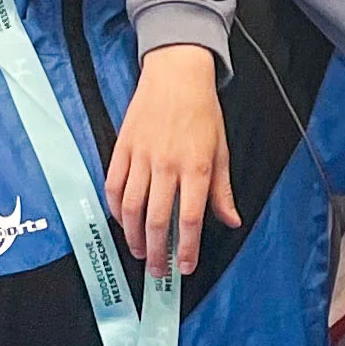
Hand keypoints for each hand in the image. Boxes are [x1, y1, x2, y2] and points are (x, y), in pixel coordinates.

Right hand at [104, 44, 235, 274]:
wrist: (176, 73)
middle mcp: (167, 165)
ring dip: (133, 236)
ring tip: (140, 252)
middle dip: (157, 252)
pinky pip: (113, 185)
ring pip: (130, 207)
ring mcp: (141, 157)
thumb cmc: (202, 111)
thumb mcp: (221, 150)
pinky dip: (115, 209)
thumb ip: (222, 191)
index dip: (186, 249)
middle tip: (159, 271)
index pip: (189, 219)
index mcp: (196, 167)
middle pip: (157, 220)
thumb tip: (231, 221)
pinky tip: (122, 222)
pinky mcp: (122, 148)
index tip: (185, 267)